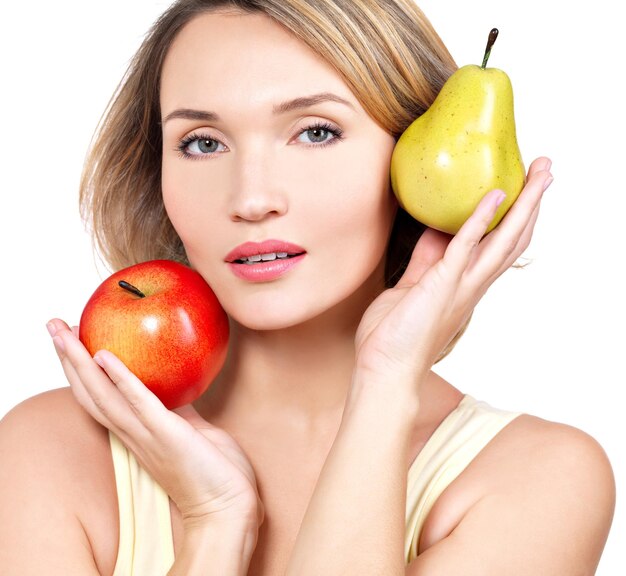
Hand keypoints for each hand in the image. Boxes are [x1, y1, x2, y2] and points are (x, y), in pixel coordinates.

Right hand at [47, 320, 263, 533]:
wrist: (229, 507)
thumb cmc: (215, 472)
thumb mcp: (191, 431)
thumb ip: (176, 409)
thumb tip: (173, 383)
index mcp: (137, 433)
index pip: (100, 398)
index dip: (83, 370)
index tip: (73, 340)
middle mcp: (133, 434)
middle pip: (89, 393)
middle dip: (68, 359)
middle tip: (54, 324)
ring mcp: (146, 436)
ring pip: (102, 396)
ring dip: (79, 362)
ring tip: (63, 332)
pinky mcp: (166, 435)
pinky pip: (140, 403)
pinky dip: (120, 379)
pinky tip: (105, 357)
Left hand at [354, 156, 552, 387]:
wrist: (384, 368)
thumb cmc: (394, 334)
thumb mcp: (412, 286)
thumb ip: (426, 262)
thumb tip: (432, 233)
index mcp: (463, 284)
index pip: (497, 245)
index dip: (513, 217)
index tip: (520, 189)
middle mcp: (471, 284)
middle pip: (513, 239)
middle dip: (531, 203)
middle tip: (545, 170)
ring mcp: (461, 285)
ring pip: (503, 240)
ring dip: (523, 204)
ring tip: (539, 174)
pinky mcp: (443, 285)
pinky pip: (464, 246)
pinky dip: (480, 220)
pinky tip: (493, 195)